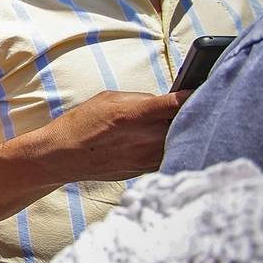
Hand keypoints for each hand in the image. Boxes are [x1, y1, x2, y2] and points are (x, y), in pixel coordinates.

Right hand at [47, 90, 188, 182]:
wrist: (62, 156)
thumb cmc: (81, 123)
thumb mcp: (107, 99)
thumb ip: (140, 99)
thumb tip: (165, 102)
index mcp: (132, 115)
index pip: (176, 104)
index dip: (193, 96)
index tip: (201, 91)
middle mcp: (142, 138)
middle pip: (183, 124)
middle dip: (186, 115)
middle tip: (185, 108)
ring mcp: (146, 158)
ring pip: (179, 142)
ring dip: (178, 132)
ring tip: (167, 125)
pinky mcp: (145, 171)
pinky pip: (168, 155)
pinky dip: (168, 147)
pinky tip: (157, 141)